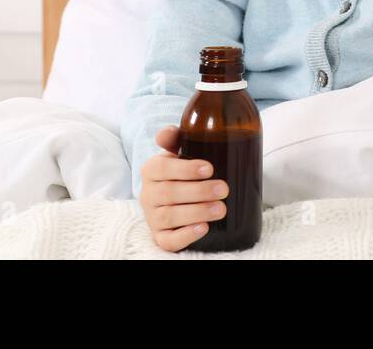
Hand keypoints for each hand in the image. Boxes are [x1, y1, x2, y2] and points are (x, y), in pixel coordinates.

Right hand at [138, 124, 230, 252]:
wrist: (178, 197)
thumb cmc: (181, 172)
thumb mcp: (178, 153)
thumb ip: (175, 138)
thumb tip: (168, 132)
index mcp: (152, 170)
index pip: (162, 168)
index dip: (185, 169)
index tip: (210, 168)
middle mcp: (148, 194)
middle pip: (169, 193)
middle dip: (198, 191)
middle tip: (224, 189)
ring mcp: (153, 217)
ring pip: (170, 217)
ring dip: (197, 212)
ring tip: (221, 209)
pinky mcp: (160, 236)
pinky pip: (168, 240)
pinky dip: (185, 235)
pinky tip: (203, 228)